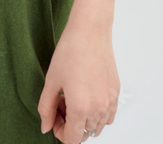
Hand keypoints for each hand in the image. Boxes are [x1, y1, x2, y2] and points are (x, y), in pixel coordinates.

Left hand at [38, 22, 118, 141]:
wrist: (90, 30)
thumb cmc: (70, 51)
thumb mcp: (52, 80)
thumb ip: (46, 108)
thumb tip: (45, 127)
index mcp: (81, 108)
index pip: (72, 139)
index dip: (59, 133)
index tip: (54, 117)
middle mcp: (99, 109)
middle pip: (84, 134)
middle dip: (70, 125)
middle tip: (61, 104)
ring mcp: (110, 101)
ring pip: (97, 127)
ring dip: (84, 120)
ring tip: (74, 97)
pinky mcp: (116, 92)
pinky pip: (108, 116)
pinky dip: (98, 114)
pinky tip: (87, 95)